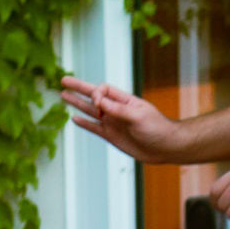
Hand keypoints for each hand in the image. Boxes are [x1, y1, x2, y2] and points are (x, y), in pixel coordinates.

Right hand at [60, 76, 185, 161]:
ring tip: (63, 95)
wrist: (166, 147)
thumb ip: (118, 110)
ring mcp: (112, 122)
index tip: (99, 105)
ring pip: (90, 110)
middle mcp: (116, 109)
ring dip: (77, 103)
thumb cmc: (157, 128)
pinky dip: (83, 123)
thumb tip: (99, 102)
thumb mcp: (139, 116)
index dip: (96, 94)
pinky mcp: (111, 136)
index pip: (103, 90)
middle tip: (63, 81)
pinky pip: (93, 128)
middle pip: (93, 95)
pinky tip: (74, 118)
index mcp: (124, 100)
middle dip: (79, 88)